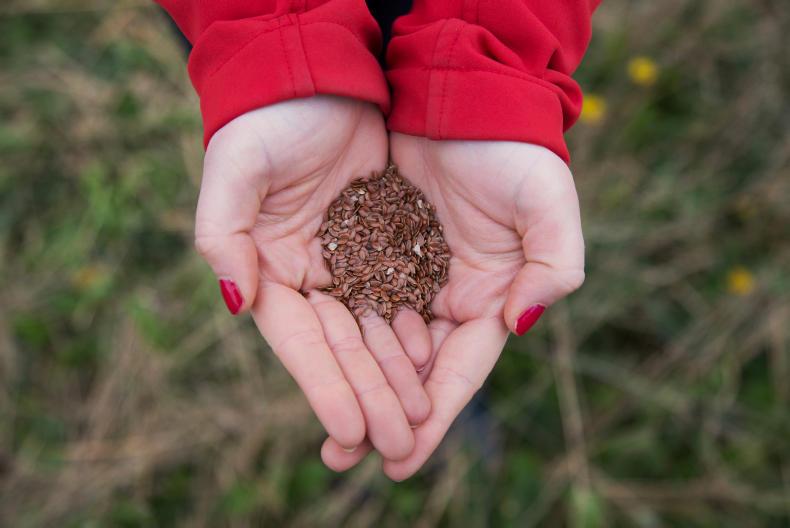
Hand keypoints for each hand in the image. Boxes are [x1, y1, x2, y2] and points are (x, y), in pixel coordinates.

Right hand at [194, 97, 430, 460]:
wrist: (317, 78)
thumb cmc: (268, 120)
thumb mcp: (235, 168)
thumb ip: (222, 234)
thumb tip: (234, 302)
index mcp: (271, 268)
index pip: (300, 343)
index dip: (323, 388)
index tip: (348, 432)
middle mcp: (311, 277)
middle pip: (344, 350)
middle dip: (370, 398)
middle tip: (397, 446)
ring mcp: (351, 264)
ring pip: (377, 334)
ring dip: (397, 379)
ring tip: (422, 422)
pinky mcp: (387, 246)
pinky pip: (405, 298)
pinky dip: (418, 333)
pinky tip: (434, 365)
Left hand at [322, 133, 584, 478]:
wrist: (464, 95)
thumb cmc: (514, 148)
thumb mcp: (547, 204)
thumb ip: (552, 266)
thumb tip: (521, 324)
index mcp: (489, 296)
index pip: (459, 371)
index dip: (434, 419)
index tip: (402, 462)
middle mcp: (448, 296)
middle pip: (412, 370)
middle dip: (384, 415)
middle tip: (347, 458)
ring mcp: (409, 275)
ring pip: (379, 345)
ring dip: (355, 386)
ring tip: (328, 432)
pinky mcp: (375, 249)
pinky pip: (355, 300)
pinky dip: (340, 336)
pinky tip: (318, 365)